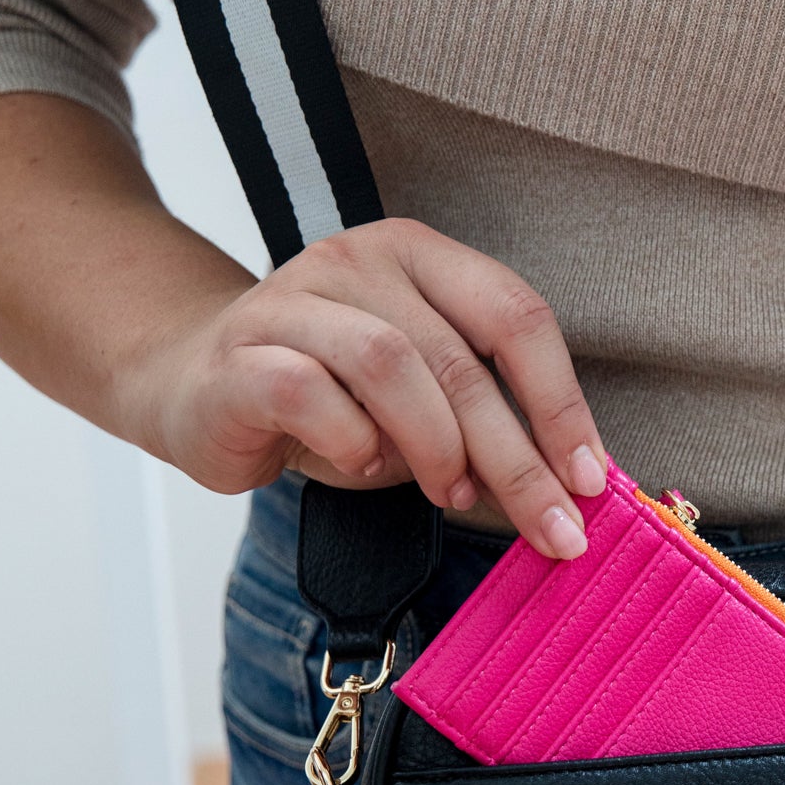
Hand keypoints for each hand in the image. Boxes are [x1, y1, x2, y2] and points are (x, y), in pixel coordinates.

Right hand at [133, 215, 606, 556]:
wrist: (192, 386)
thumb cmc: (327, 398)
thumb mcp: (423, 403)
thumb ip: (488, 427)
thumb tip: (572, 494)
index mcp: (419, 257)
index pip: (515, 314)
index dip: (562, 401)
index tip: (591, 480)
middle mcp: (358, 261)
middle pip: (460, 356)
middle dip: (517, 455)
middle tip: (552, 527)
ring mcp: (292, 299)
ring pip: (390, 362)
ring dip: (437, 445)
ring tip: (450, 494)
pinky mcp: (240, 354)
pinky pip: (309, 393)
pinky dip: (352, 442)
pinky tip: (362, 467)